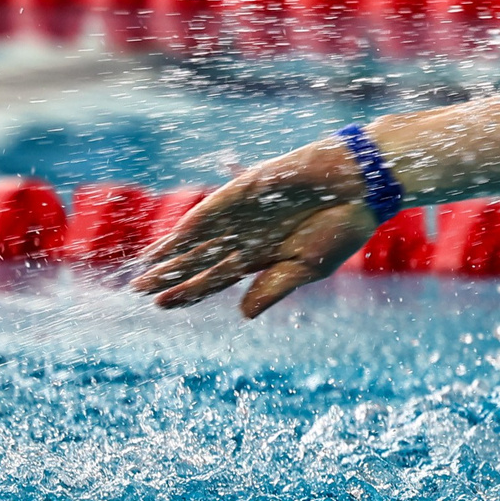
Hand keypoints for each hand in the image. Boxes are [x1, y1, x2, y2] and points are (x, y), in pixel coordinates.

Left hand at [127, 138, 385, 316]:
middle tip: (139, 290)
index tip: (162, 306)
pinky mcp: (245, 192)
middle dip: (170, 275)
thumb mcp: (308, 267)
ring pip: (198, 238)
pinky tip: (170, 243)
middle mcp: (247, 235)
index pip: (217, 278)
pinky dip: (190, 228)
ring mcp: (243, 213)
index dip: (190, 291)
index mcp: (264, 256)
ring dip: (171, 253)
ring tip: (143, 269)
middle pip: (200, 259)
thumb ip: (272, 288)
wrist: (360, 186)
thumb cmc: (342, 226)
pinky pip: (212, 212)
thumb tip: (241, 315)